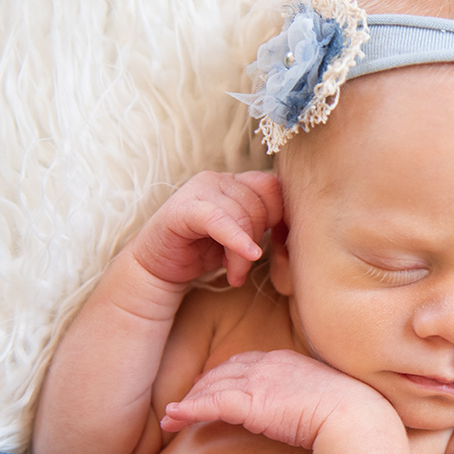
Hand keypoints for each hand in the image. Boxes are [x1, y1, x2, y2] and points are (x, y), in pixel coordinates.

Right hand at [128, 171, 282, 287]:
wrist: (158, 268)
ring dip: (242, 254)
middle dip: (258, 239)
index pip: (272, 187)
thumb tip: (294, 228)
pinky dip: (236, 240)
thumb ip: (262, 225)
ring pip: (243, 216)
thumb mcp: (240, 237)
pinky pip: (219, 221)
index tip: (272, 244)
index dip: (278, 217)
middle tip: (244, 266)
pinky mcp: (182, 209)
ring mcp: (199, 190)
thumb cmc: (203, 251)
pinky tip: (247, 257)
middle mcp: (218, 180)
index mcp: (235, 182)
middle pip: (260, 203)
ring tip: (234, 273)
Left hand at [159, 349, 378, 449]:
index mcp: (285, 360)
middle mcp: (268, 364)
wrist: (354, 416)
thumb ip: (305, 396)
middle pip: (223, 371)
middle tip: (183, 402)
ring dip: (188, 400)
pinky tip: (174, 417)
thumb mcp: (324, 397)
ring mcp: (258, 381)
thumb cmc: (348, 413)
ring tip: (170, 416)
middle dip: (200, 386)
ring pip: (212, 386)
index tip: (211, 387)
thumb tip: (303, 410)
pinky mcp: (250, 402)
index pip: (244, 363)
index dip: (223, 375)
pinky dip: (188, 409)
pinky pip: (210, 403)